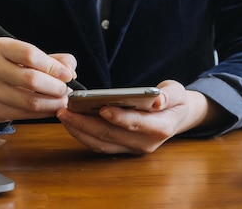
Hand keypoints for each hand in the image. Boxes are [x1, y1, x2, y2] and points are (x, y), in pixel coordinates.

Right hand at [0, 37, 76, 122]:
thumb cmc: (18, 66)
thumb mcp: (34, 56)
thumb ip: (57, 60)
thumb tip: (70, 73)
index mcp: (0, 47)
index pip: (30, 55)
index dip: (53, 67)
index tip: (68, 75)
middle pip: (31, 79)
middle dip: (56, 87)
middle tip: (67, 91)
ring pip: (30, 101)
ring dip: (53, 103)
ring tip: (63, 101)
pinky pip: (25, 115)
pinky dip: (43, 113)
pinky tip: (51, 108)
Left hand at [56, 80, 226, 153]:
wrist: (176, 117)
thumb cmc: (174, 101)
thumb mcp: (178, 92)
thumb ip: (169, 95)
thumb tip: (159, 99)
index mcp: (160, 128)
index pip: (136, 124)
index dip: (119, 117)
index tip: (101, 108)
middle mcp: (145, 143)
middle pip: (112, 135)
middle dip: (86, 123)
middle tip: (66, 110)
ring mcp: (132, 149)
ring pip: (102, 143)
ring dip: (80, 130)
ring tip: (63, 115)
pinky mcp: (122, 149)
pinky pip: (99, 145)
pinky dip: (83, 134)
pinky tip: (70, 122)